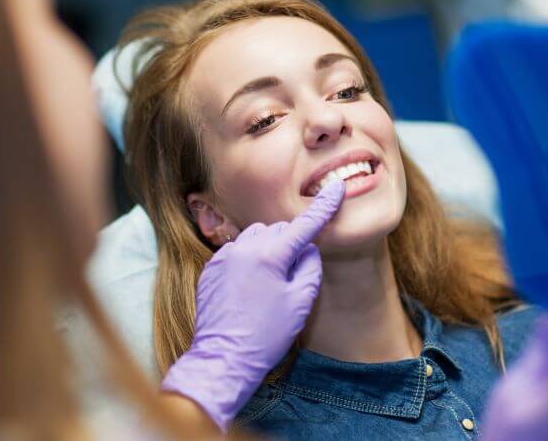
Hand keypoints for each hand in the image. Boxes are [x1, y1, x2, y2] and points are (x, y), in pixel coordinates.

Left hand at [161, 180, 344, 430]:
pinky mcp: (211, 269)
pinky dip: (249, 260)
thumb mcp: (300, 302)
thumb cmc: (266, 334)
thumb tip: (308, 249)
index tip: (336, 189)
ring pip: (255, 238)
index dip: (323, 207)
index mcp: (269, 255)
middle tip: (295, 275)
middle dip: (291, 244)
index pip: (304, 225)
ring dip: (269, 249)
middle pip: (278, 231)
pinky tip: (251, 288)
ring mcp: (223, 257)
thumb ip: (310, 267)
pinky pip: (237, 252)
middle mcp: (243, 248)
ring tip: (271, 283)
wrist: (223, 359)